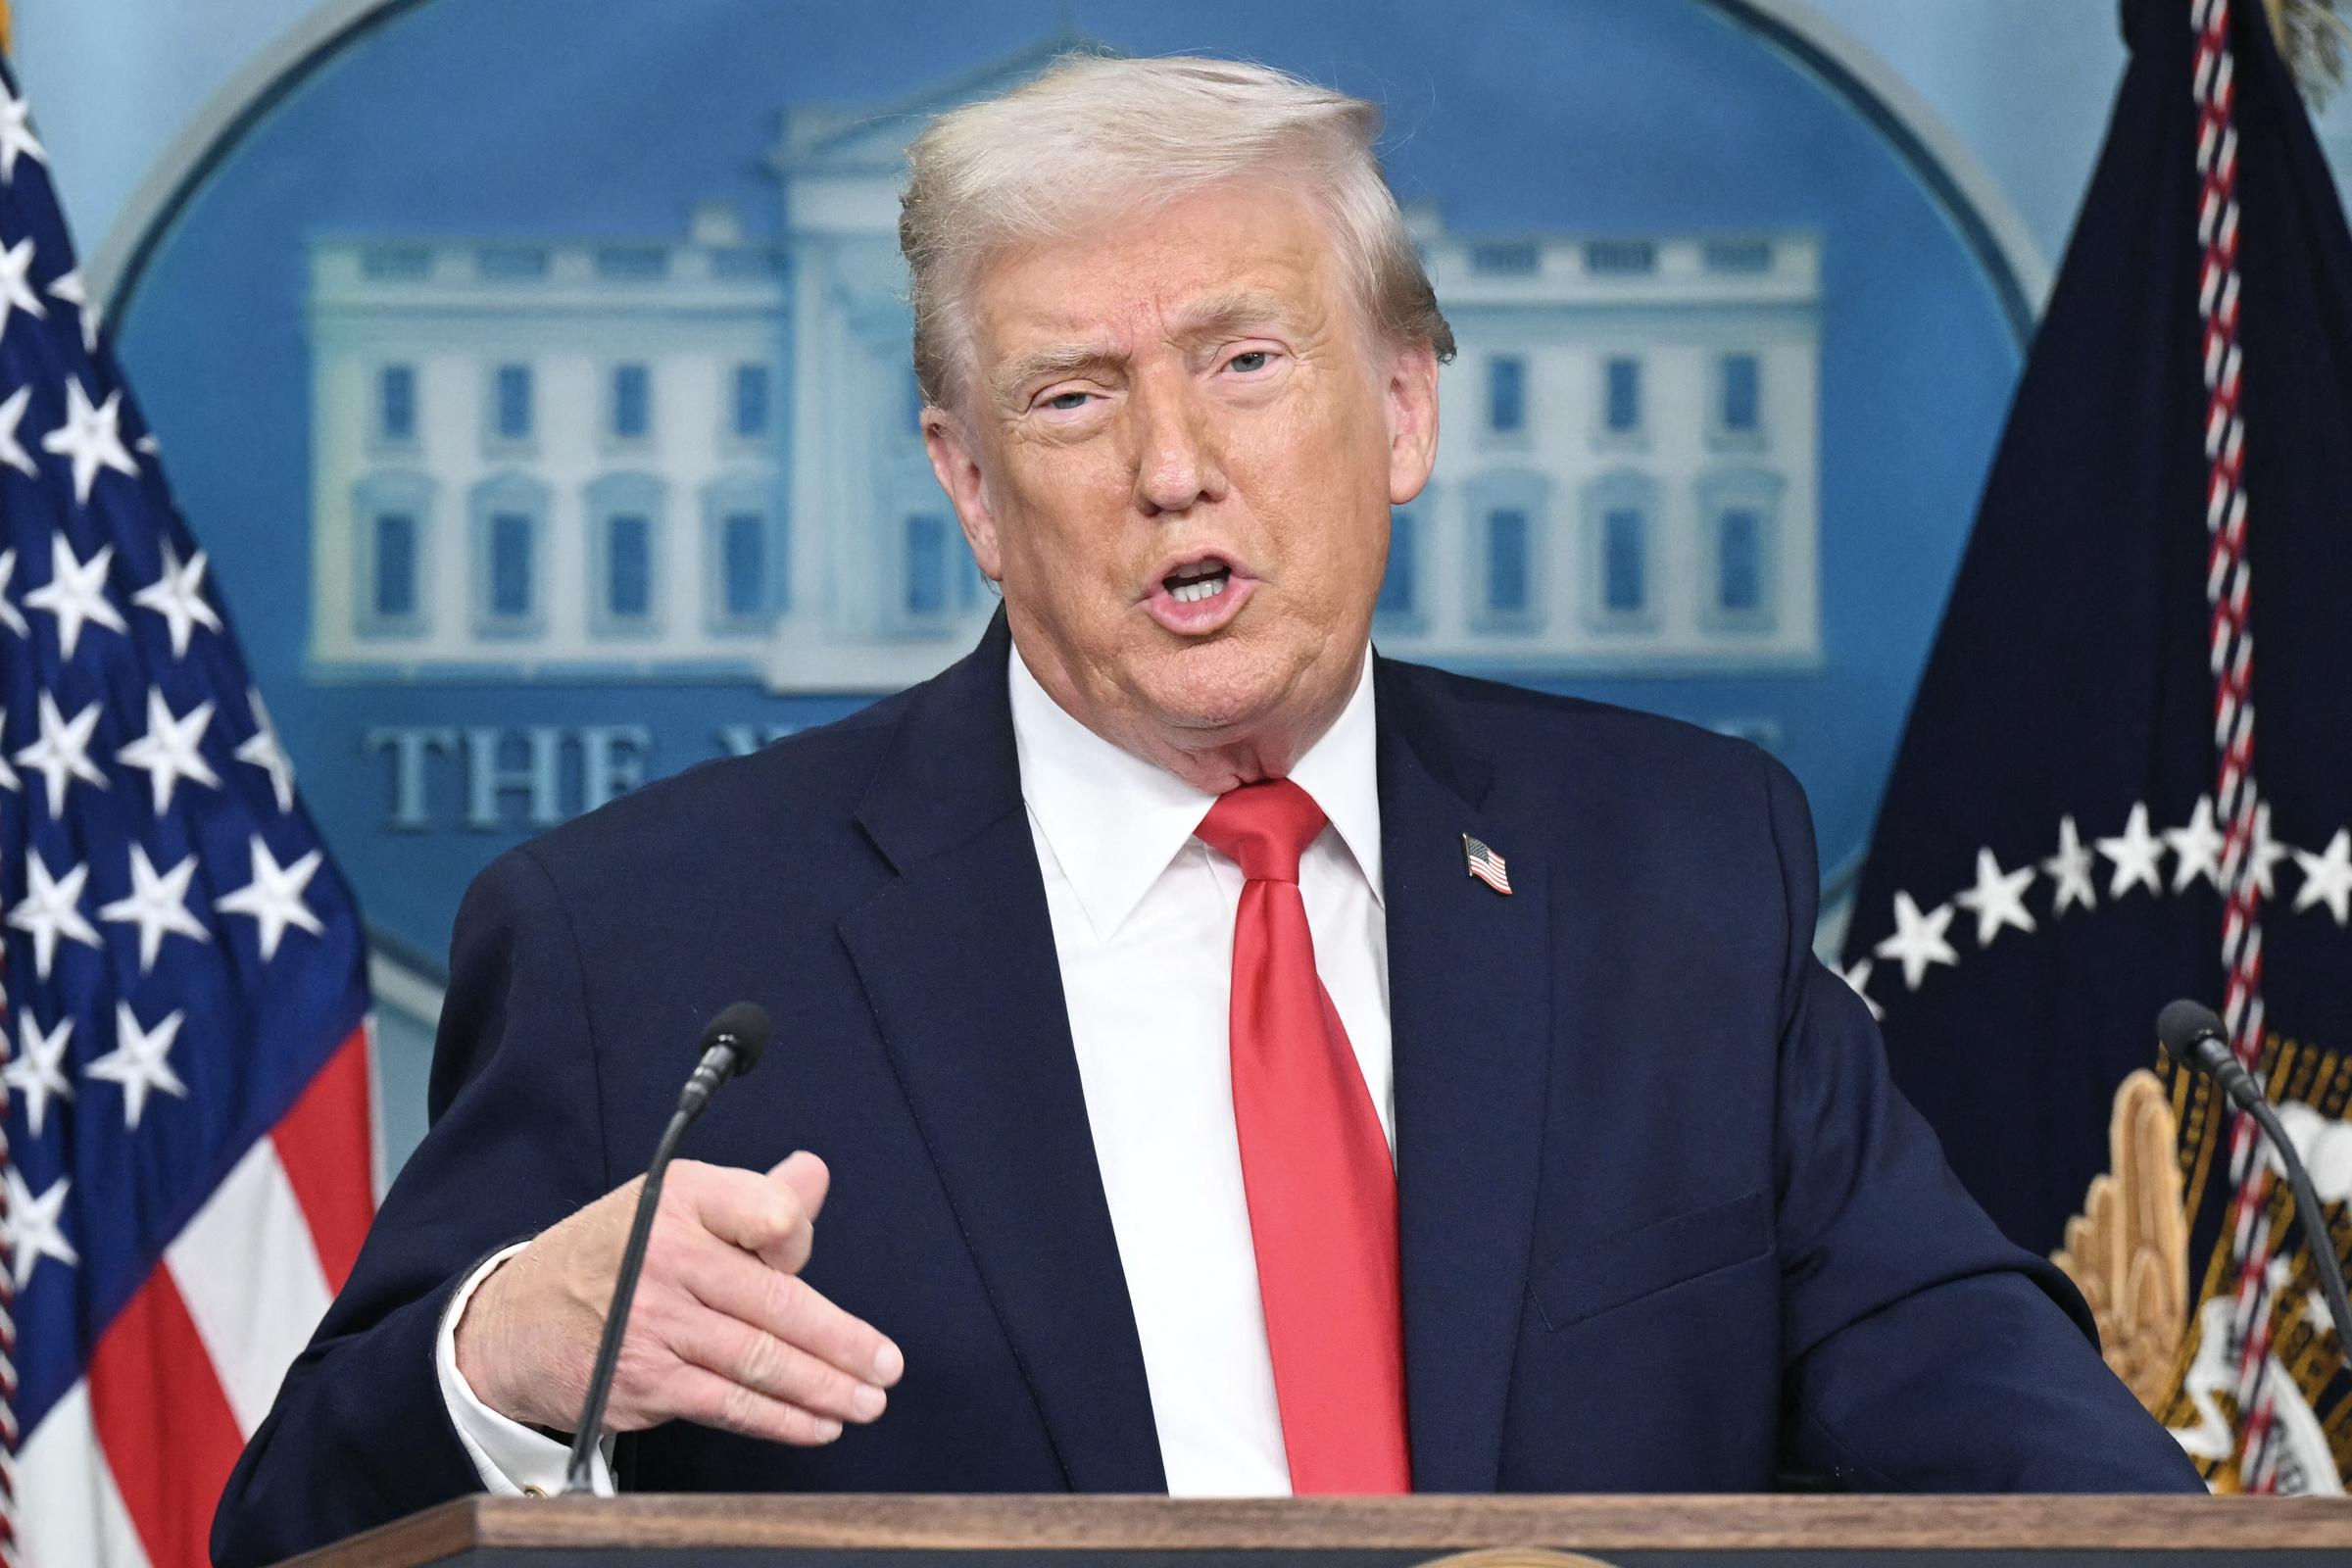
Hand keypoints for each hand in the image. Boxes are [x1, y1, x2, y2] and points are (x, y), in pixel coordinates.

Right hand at [453, 1152, 901, 1444]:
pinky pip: (727, 1403)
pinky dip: (780, 1419)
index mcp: (682, 1201)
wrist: (515, 1320)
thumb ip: (752, 1198)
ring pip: (759, 1361)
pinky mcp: (644, 1382)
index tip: (803, 1262)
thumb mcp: (673, 1203)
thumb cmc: (613, 1254)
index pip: (769, 1213)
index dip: (797, 1241)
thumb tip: (814, 1175)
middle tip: (886, 1366)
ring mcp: (654, 1325)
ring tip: (866, 1401)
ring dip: (824, 1387)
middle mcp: (668, 1259)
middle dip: (843, 1342)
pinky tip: (817, 1424)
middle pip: (776, 1303)